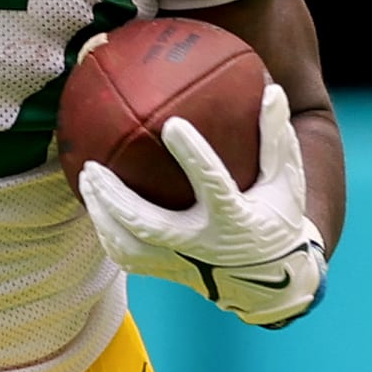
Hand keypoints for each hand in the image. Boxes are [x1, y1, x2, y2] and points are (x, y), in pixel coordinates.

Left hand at [79, 82, 326, 326]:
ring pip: (130, 248)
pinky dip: (107, 233)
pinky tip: (94, 205)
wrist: (273, 281)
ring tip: (85, 181)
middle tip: (93, 167)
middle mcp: (204, 246)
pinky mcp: (169, 273)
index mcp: (236, 220)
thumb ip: (277, 138)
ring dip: (102, 216)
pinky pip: (128, 258)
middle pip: (151, 226)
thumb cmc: (278, 218)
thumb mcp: (286, 180)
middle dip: (117, 198)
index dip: (194, 156)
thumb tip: (271, 89)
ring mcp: (183, 264)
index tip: (172, 124)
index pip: (213, 185)